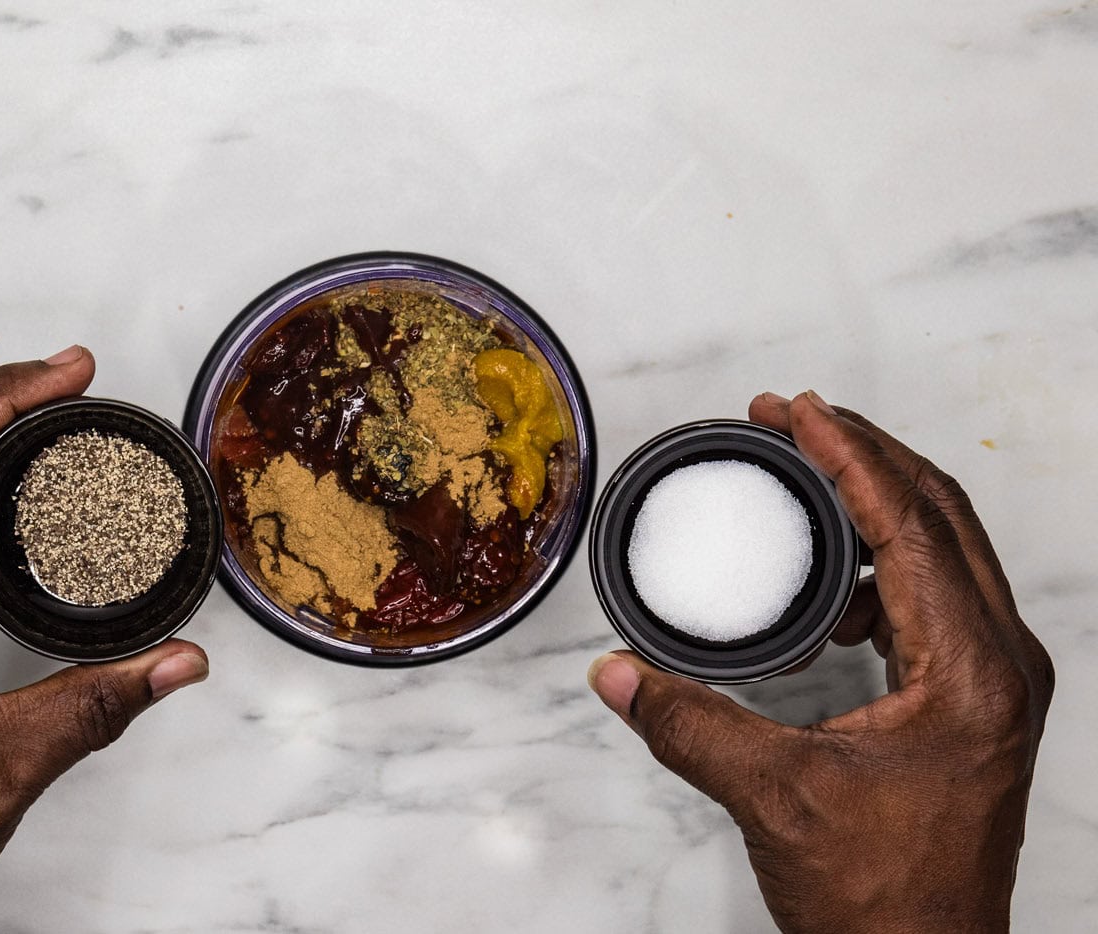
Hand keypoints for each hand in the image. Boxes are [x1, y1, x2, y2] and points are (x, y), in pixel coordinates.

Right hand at [588, 391, 1053, 932]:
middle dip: (866, 457)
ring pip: (945, 551)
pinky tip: (831, 590)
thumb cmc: (881, 898)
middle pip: (943, 516)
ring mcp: (994, 684)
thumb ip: (687, 724)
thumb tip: (618, 674)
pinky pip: (935, 598)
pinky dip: (882, 567)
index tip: (798, 411)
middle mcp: (1001, 666)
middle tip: (795, 421)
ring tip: (808, 481)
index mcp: (973, 673)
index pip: (911, 527)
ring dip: (878, 504)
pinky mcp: (973, 703)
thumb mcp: (772, 795)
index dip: (849, 457)